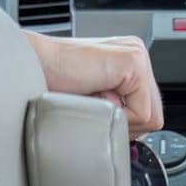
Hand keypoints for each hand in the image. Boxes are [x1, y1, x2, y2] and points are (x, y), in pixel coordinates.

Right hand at [26, 31, 164, 135]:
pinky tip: (95, 95)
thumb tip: (134, 132)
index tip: (99, 114)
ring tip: (93, 99)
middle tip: (94, 107)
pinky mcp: (133, 61)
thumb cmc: (52, 84)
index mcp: (129, 61)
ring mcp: (137, 55)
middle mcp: (137, 53)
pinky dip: (118, 116)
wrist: (32, 68)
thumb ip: (118, 107)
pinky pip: (142, 113)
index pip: (148, 109)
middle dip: (124, 124)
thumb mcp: (95, 99)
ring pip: (150, 117)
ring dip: (119, 120)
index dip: (125, 124)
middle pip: (153, 114)